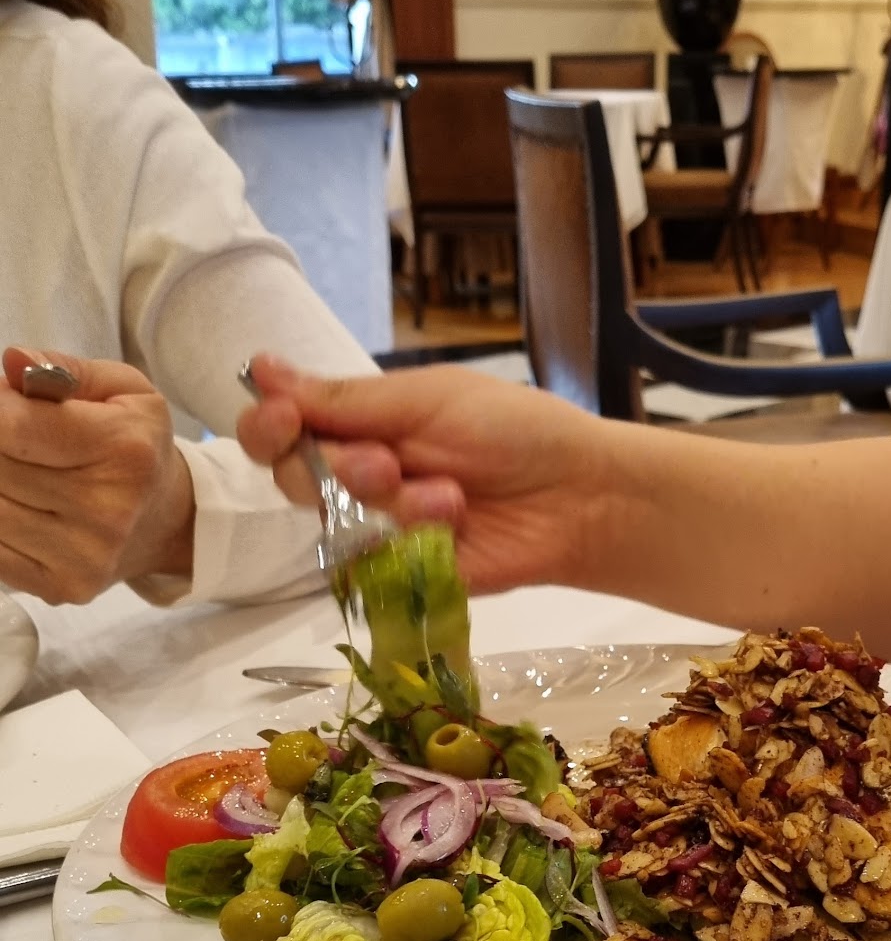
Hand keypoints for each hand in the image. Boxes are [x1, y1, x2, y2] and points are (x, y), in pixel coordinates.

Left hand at [0, 347, 195, 603]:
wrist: (168, 521)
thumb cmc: (136, 446)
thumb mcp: (120, 389)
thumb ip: (61, 368)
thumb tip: (12, 362)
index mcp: (125, 450)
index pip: (12, 425)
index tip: (7, 403)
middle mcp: (108, 510)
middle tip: (17, 437)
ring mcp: (83, 556)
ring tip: (20, 468)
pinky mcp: (60, 587)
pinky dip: (0, 519)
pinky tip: (19, 503)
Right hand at [235, 354, 614, 595]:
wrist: (579, 496)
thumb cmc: (513, 430)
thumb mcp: (428, 399)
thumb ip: (345, 399)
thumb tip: (261, 367)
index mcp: (362, 421)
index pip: (280, 427)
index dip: (267, 426)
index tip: (283, 420)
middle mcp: (360, 473)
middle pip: (295, 478)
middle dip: (339, 468)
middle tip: (389, 463)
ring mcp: (380, 527)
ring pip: (335, 521)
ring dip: (390, 503)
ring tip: (450, 496)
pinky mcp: (402, 573)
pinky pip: (372, 565)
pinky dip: (412, 540)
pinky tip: (455, 526)